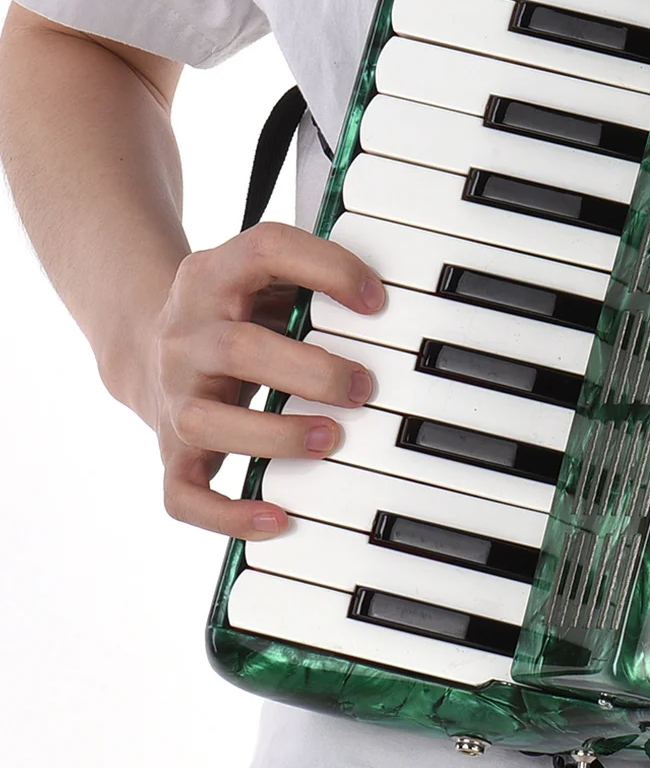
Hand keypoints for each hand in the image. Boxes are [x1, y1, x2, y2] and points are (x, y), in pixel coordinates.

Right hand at [143, 221, 384, 539]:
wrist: (144, 342)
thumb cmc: (236, 311)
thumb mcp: (266, 275)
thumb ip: (314, 278)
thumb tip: (386, 303)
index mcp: (214, 276)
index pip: (267, 250)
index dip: (326, 268)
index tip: (376, 300)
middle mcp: (187, 335)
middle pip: (238, 349)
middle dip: (311, 372)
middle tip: (362, 387)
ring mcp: (175, 395)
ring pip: (208, 422)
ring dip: (277, 436)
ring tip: (331, 439)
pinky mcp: (172, 450)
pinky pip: (184, 494)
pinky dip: (228, 513)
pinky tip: (278, 517)